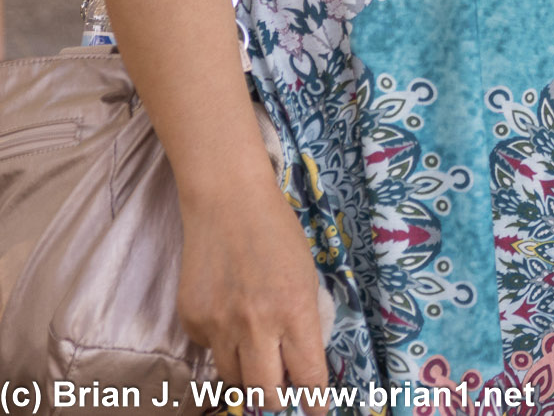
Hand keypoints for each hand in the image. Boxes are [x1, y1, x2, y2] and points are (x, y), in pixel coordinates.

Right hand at [178, 183, 329, 404]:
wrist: (227, 204)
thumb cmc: (278, 235)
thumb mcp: (307, 276)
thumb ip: (304, 321)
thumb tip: (301, 365)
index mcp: (295, 311)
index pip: (307, 375)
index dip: (314, 401)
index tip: (316, 412)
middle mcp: (256, 325)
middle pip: (265, 393)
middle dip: (276, 402)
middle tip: (283, 397)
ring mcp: (218, 326)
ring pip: (233, 380)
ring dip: (248, 378)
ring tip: (258, 361)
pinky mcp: (191, 323)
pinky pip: (211, 353)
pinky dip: (224, 348)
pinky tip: (231, 321)